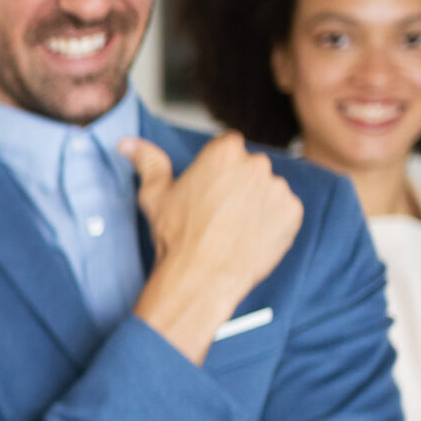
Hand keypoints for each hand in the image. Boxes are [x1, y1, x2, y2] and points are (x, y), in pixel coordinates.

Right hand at [122, 134, 303, 363]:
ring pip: (268, 189)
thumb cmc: (177, 236)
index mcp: (224, 151)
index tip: (209, 191)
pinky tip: (250, 236)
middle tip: (219, 214)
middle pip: (250, 167)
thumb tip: (127, 143)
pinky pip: (284, 211)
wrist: (202, 277)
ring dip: (257, 203)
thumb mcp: (156, 195)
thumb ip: (148, 162)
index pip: (228, 147)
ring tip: (234, 228)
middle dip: (239, 185)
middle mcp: (255, 163)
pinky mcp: (293, 212)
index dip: (218, 171)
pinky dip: (273, 222)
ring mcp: (277, 188)